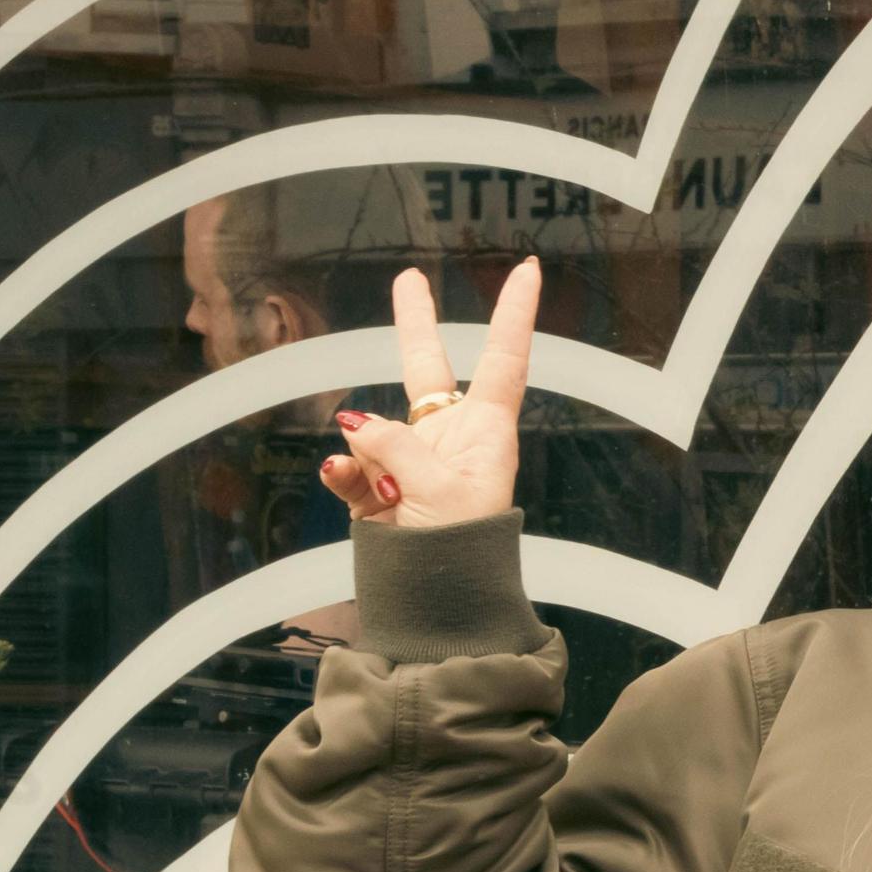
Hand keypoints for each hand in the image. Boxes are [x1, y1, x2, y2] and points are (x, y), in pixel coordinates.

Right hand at [318, 260, 540, 528]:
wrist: (435, 604)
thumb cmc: (461, 551)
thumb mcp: (439, 493)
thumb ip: (396, 448)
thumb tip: (355, 426)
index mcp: (487, 431)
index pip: (503, 360)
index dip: (514, 314)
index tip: (528, 268)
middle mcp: (449, 437)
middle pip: (427, 367)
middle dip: (414, 323)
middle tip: (407, 277)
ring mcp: (409, 458)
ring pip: (372, 427)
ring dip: (370, 456)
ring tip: (394, 497)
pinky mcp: (376, 485)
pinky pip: (348, 465)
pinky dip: (343, 474)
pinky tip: (344, 482)